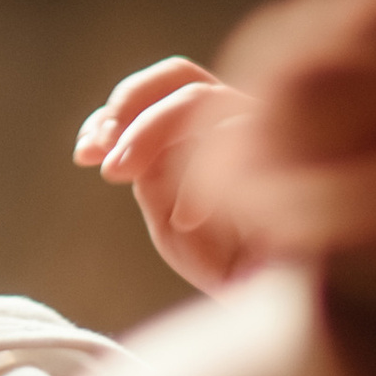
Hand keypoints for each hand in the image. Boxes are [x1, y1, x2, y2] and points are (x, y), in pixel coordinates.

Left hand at [75, 57, 258, 292]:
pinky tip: (186, 220)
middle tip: (105, 163)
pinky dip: (198, 176)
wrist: (273, 298)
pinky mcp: (291, 154)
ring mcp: (269, 128)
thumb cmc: (222, 255)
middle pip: (182, 77)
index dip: (118, 110)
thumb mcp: (165, 210)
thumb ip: (145, 167)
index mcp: (210, 120)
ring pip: (201, 99)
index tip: (84, 152)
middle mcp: (241, 113)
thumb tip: (111, 134)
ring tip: (118, 176)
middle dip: (130, 110)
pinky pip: (234, 140)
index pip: (162, 86)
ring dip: (148, 132)